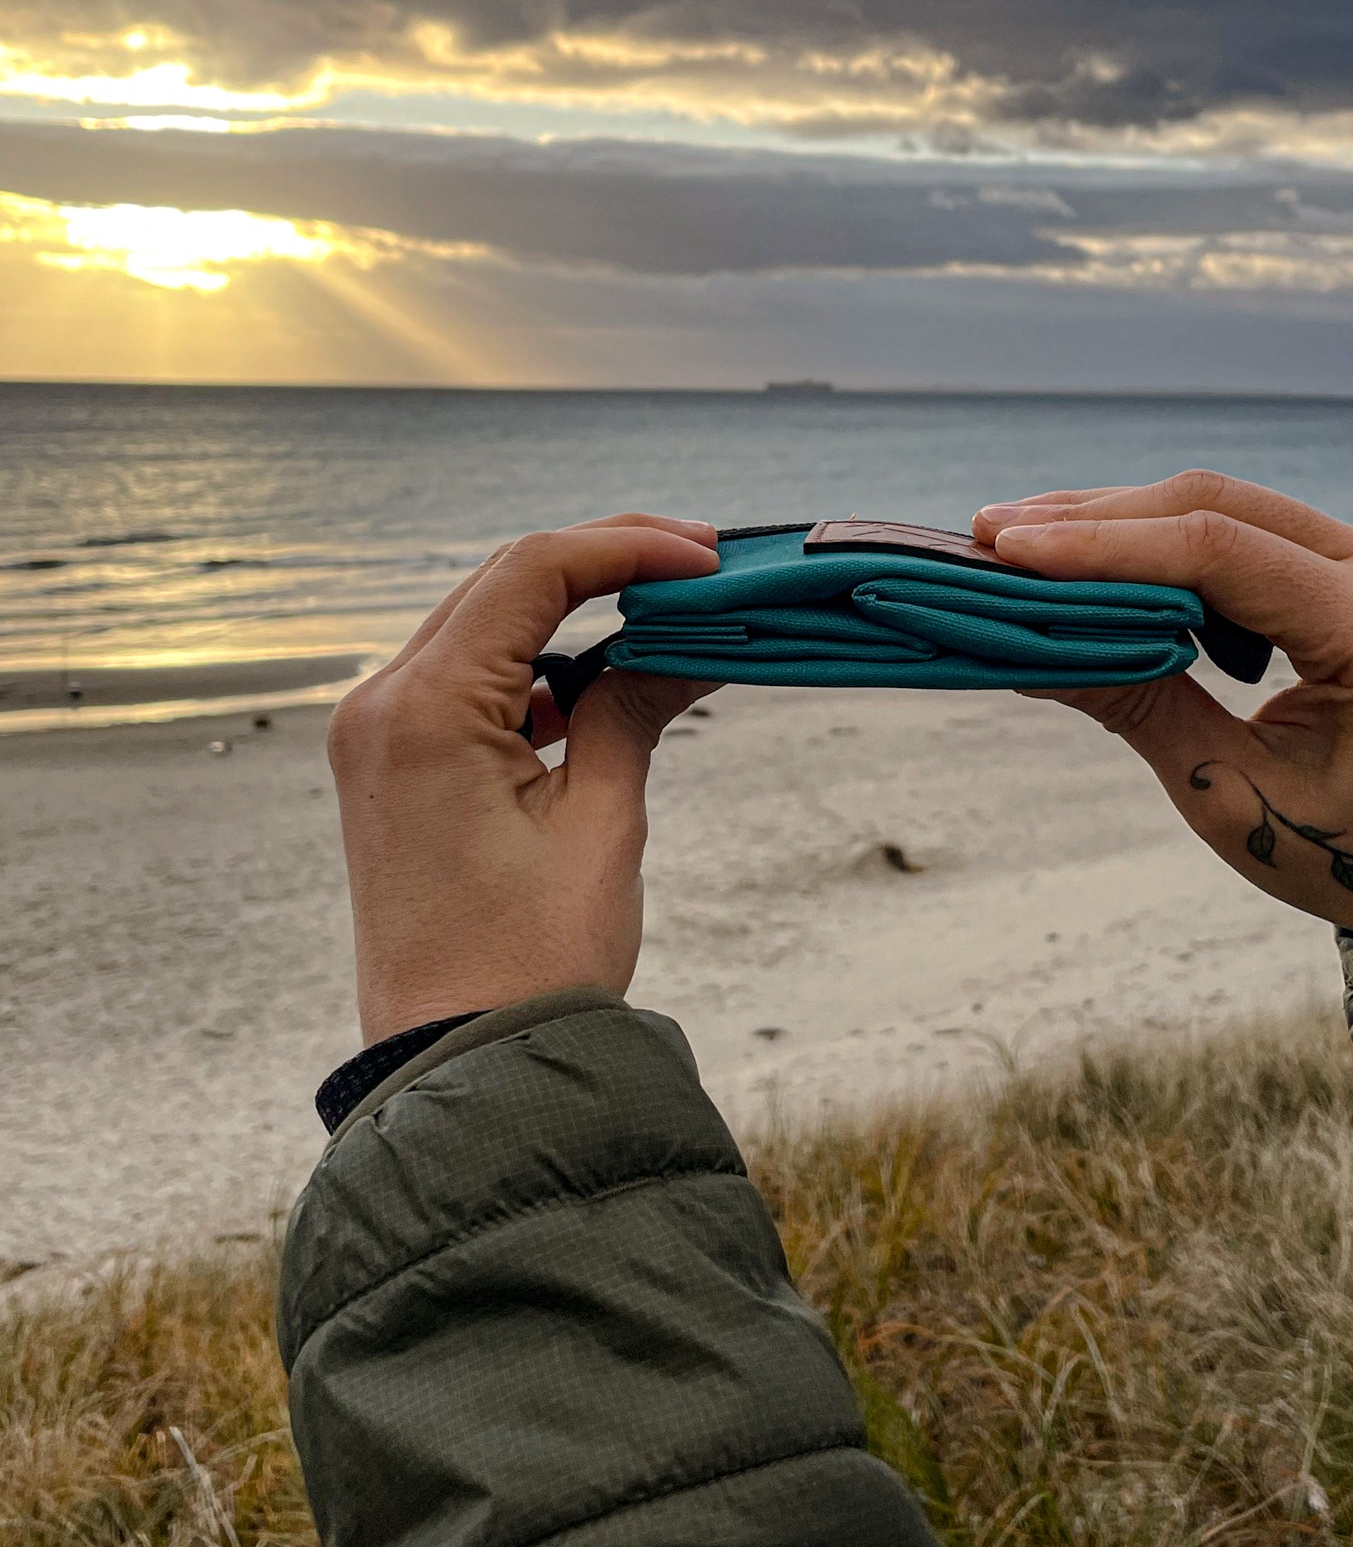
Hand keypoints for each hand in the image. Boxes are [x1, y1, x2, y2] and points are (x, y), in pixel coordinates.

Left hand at [327, 515, 718, 1042]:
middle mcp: (381, 706)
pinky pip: (468, 682)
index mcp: (422, 710)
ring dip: (573, 613)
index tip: (707, 554)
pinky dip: (538, 668)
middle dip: (605, 565)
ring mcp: (376, 736)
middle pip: (503, 584)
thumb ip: (635, 708)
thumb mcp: (601, 822)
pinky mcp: (392, 767)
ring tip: (670, 616)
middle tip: (702, 562)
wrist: (460, 1074)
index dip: (628, 547)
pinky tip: (606, 683)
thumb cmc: (528, 965)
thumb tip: (689, 641)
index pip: (531, 574)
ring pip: (485, 625)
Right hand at [973, 472, 1352, 948]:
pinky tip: (1088, 551)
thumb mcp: (1232, 796)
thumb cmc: (1350, 849)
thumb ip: (1137, 707)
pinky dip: (1159, 538)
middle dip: (1095, 519)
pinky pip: (1243, 527)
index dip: (1105, 546)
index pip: (1220, 553)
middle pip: (1216, 508)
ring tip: (1018, 536)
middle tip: (991, 533)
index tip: (1009, 548)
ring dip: (1118, 520)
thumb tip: (1026, 648)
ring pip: (1223, 505)